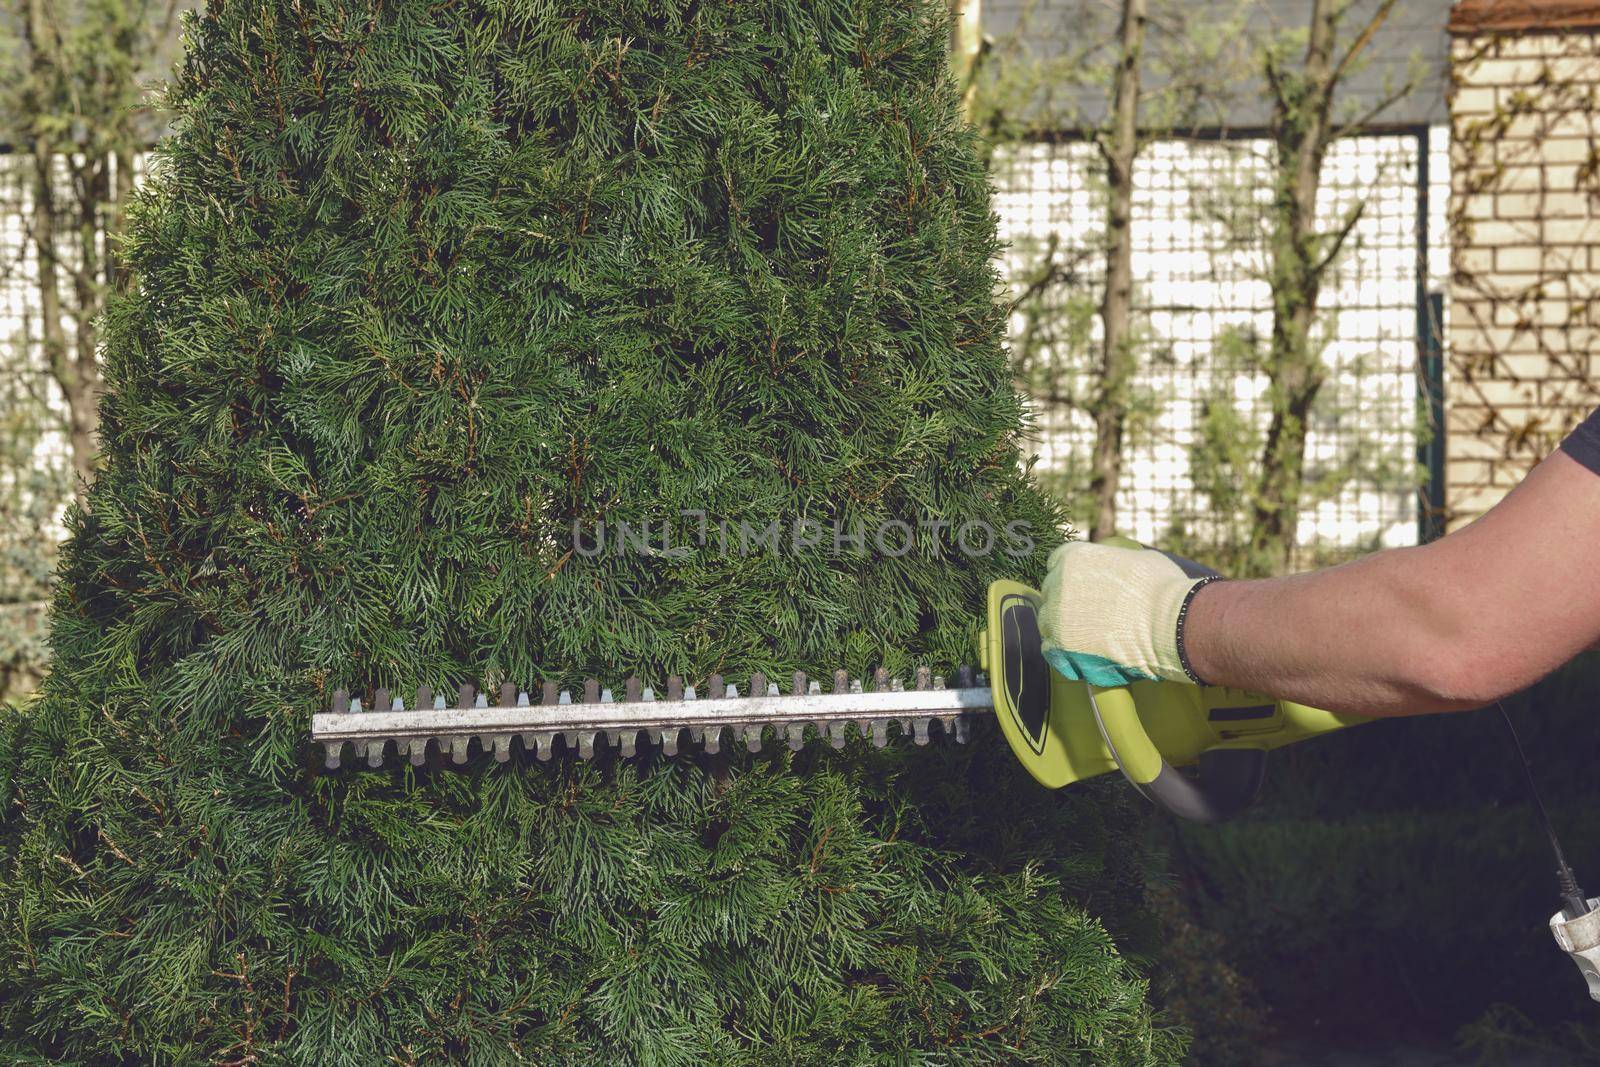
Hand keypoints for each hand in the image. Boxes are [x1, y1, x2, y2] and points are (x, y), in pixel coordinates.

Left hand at [1036, 540, 1217, 686]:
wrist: (1169, 624)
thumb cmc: (1162, 589)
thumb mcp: (1139, 558)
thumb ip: (1117, 560)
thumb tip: (1120, 564)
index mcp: (1074, 557)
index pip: (1058, 563)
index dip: (1072, 575)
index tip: (1083, 586)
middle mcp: (1057, 584)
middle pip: (1052, 593)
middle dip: (1067, 602)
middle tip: (1090, 614)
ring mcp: (1056, 616)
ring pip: (1048, 623)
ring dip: (1064, 628)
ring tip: (1089, 638)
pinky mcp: (1060, 646)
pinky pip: (1051, 651)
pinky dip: (1064, 654)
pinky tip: (1082, 655)